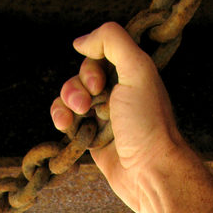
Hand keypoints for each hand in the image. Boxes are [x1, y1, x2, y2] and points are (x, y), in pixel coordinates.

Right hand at [50, 22, 186, 212]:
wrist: (149, 171)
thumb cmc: (147, 124)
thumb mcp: (138, 70)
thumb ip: (112, 41)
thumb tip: (80, 41)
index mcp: (132, 75)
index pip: (99, 56)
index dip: (91, 66)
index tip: (99, 83)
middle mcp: (118, 93)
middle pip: (81, 77)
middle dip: (76, 88)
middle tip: (87, 105)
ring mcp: (103, 117)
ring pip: (70, 98)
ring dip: (65, 103)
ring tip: (74, 118)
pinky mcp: (92, 139)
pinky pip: (68, 121)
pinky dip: (62, 120)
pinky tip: (66, 126)